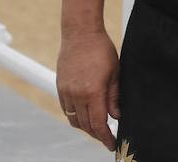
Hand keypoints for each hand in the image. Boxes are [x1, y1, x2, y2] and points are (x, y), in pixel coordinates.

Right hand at [56, 30, 121, 149]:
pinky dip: (76, 116)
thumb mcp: (115, 73)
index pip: (98, 124)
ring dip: (85, 127)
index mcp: (93, 92)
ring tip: (97, 127)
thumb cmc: (101, 50)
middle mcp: (76, 95)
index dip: (105, 137)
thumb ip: (115, 97)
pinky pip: (67, 110)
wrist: (80, 33)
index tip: (112, 144)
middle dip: (97, 134)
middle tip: (107, 137)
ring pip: (74, 120)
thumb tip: (117, 117)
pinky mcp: (60, 87)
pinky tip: (85, 114)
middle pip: (85, 125)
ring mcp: (66, 91)